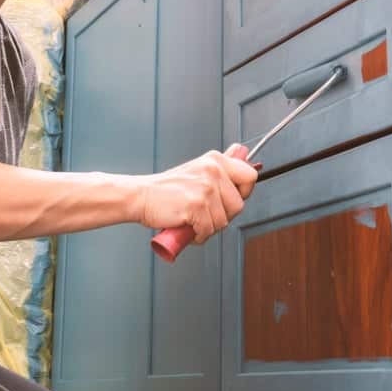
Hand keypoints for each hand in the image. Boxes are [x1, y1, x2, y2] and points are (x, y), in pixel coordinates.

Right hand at [136, 146, 258, 243]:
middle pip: (238, 205)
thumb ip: (220, 167)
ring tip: (193, 220)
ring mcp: (205, 189)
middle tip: (205, 213)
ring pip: (223, 221)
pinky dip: (198, 235)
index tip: (229, 199)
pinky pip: (208, 230)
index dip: (244, 193)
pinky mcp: (196, 206)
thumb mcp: (197, 169)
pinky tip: (188, 227)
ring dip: (208, 228)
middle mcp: (213, 171)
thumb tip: (244, 155)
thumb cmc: (168, 188)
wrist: (141, 196)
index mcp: (215, 160)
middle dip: (223, 216)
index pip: (250, 176)